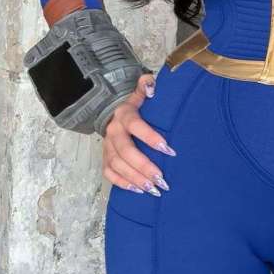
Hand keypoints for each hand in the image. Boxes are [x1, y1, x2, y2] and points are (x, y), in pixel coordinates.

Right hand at [102, 73, 176, 193]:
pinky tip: (139, 190)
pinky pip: (109, 173)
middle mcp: (113, 131)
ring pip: (117, 165)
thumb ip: (147, 86)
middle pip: (125, 151)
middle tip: (161, 178)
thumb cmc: (136, 107)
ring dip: (135, 178)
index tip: (168, 150)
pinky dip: (123, 183)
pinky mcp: (105, 158)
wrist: (113, 113)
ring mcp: (107, 147)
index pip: (135, 126)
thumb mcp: (141, 94)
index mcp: (124, 115)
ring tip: (153, 189)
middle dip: (143, 166)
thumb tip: (151, 84)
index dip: (150, 137)